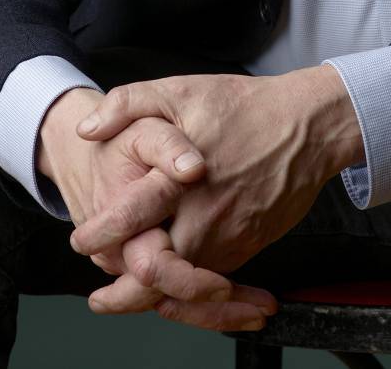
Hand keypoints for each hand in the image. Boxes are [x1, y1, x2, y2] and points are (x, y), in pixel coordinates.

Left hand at [37, 87, 274, 327]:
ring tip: (128, 299)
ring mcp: (230, 239)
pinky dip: (192, 294)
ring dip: (156, 299)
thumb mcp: (181, 90)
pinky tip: (176, 288)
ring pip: (185, 289)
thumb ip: (129, 104)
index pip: (128, 224)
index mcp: (179, 181)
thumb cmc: (245, 106)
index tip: (82, 241)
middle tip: (102, 300)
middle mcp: (204, 220)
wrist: (308, 126)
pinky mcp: (248, 247)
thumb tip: (87, 129)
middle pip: (155, 278)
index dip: (99, 238)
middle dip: (123, 297)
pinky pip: (214, 283)